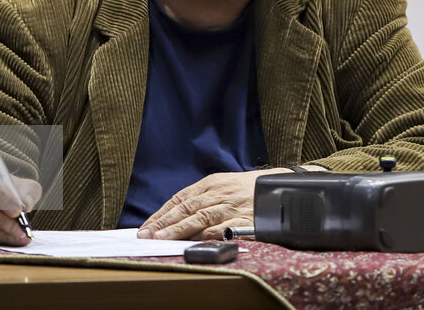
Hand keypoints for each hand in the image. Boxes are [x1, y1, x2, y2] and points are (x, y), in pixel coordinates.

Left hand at [137, 168, 284, 240]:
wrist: (277, 187)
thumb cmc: (244, 188)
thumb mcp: (221, 185)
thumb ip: (200, 199)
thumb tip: (172, 217)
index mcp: (210, 183)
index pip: (180, 199)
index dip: (161, 214)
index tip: (146, 227)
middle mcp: (218, 193)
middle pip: (187, 208)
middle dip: (165, 223)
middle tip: (148, 234)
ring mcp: (231, 206)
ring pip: (202, 217)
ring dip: (181, 229)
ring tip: (164, 239)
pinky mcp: (245, 219)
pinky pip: (224, 228)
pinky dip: (209, 234)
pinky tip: (195, 241)